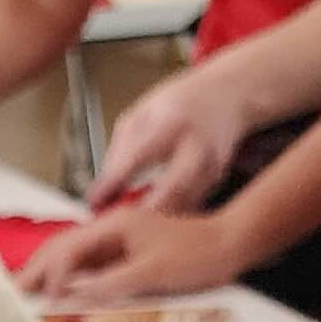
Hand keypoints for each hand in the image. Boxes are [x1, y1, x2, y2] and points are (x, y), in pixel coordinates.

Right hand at [20, 202, 244, 302]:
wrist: (230, 243)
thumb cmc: (196, 255)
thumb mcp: (152, 272)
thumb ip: (110, 284)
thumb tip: (72, 296)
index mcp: (115, 225)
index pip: (69, 250)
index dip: (51, 275)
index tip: (39, 299)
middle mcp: (112, 228)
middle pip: (63, 248)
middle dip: (37, 269)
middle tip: (10, 290)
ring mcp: (119, 240)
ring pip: (74, 256)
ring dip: (49, 273)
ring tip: (24, 289)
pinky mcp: (127, 252)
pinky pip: (90, 265)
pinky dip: (70, 277)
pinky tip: (59, 290)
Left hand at [89, 65, 253, 213]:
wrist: (227, 94)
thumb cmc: (178, 104)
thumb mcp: (140, 116)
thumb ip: (119, 154)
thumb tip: (99, 195)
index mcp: (172, 124)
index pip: (137, 159)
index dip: (112, 184)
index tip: (93, 202)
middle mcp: (197, 146)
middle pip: (170, 193)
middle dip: (140, 215)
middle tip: (114, 226)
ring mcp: (212, 166)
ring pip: (182, 208)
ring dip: (154, 222)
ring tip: (129, 226)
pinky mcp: (218, 182)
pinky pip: (189, 208)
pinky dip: (169, 218)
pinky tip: (152, 217)